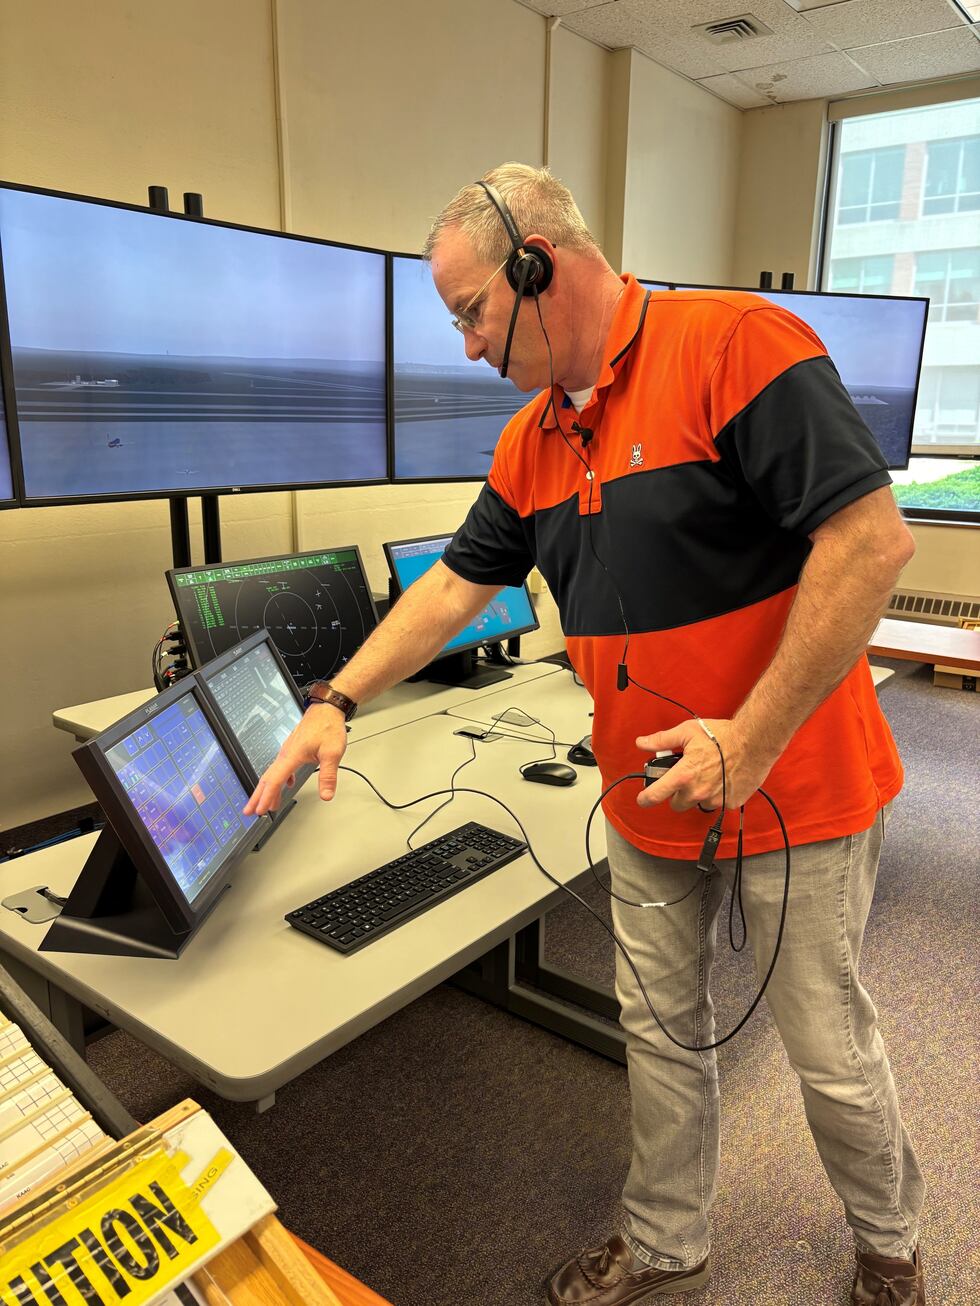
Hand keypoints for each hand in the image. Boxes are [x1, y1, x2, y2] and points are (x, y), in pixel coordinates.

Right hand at [243, 705, 347, 814]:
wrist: (327, 709)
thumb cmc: (328, 726)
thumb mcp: (332, 753)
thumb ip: (328, 776)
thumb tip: (326, 795)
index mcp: (292, 755)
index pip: (275, 780)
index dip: (266, 797)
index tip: (260, 810)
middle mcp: (286, 753)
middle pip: (267, 778)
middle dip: (257, 796)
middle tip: (249, 810)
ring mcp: (287, 750)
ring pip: (273, 773)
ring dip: (267, 789)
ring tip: (266, 804)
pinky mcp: (293, 748)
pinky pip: (281, 767)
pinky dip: (280, 779)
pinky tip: (286, 785)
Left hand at [635, 719, 773, 812]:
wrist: (754, 741)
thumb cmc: (722, 735)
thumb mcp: (687, 732)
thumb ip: (662, 740)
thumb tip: (642, 743)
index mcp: (683, 775)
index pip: (657, 794)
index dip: (646, 799)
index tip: (643, 800)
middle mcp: (698, 792)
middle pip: (678, 804)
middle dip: (678, 793)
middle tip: (685, 778)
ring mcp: (716, 799)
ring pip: (699, 804)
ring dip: (698, 795)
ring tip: (707, 775)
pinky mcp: (732, 802)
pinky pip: (719, 803)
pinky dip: (718, 794)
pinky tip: (724, 778)